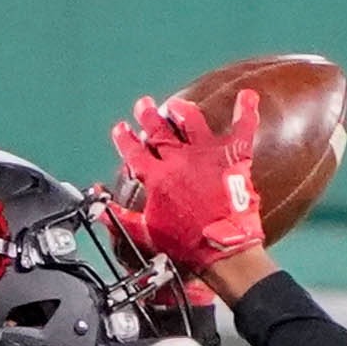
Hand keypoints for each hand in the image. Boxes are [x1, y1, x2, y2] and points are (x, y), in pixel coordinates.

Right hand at [110, 88, 263, 273]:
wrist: (221, 249)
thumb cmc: (184, 245)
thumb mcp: (146, 234)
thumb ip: (121, 218)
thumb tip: (99, 208)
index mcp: (157, 177)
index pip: (134, 152)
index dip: (124, 139)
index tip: (120, 129)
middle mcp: (179, 159)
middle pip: (159, 130)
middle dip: (148, 115)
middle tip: (143, 105)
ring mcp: (206, 154)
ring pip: (191, 121)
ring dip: (181, 110)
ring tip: (176, 105)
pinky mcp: (232, 156)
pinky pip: (242, 127)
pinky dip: (246, 110)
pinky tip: (247, 96)